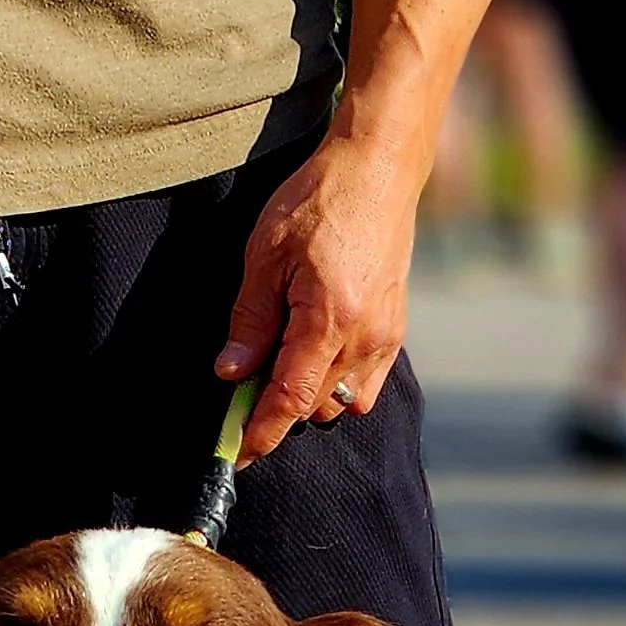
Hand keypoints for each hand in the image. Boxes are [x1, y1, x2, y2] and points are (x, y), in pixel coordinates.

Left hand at [214, 130, 421, 460]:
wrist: (377, 170)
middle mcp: (366, 336)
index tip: (234, 454)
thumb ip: (250, 320)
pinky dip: (335, 384)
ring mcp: (387, 335)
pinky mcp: (395, 328)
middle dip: (274, 410)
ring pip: (340, 399)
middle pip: (314, 405)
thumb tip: (230, 373)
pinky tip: (311, 357)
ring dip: (305, 397)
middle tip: (239, 388)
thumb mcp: (265, 254)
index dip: (259, 432)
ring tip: (275, 362)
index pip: (290, 399)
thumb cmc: (316, 201)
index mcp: (330, 319)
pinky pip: (366, 383)